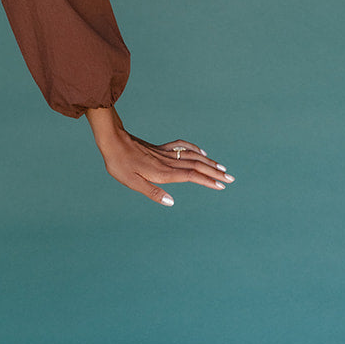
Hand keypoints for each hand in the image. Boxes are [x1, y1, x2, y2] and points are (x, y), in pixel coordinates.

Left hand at [86, 107, 233, 205]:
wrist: (113, 141)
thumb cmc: (120, 164)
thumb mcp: (132, 182)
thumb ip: (152, 192)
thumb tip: (171, 202)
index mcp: (163, 172)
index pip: (191, 176)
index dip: (207, 180)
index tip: (222, 185)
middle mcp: (168, 162)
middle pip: (197, 166)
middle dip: (215, 172)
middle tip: (231, 178)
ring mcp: (165, 154)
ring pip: (192, 156)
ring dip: (209, 162)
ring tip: (222, 167)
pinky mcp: (160, 148)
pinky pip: (182, 147)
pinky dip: (194, 149)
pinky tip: (201, 152)